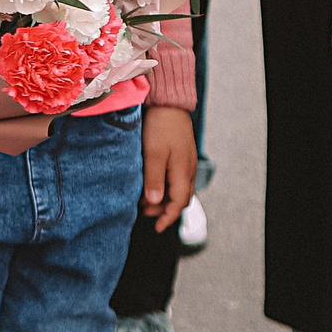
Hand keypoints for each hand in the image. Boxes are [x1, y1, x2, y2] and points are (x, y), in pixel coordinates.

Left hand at [140, 105, 198, 229]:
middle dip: (163, 209)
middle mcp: (188, 170)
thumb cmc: (160, 127)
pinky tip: (152, 182)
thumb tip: (155, 202)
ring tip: (144, 200)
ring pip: (178, 188)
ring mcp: (185, 162)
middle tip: (144, 213)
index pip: (179, 203)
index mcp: (183, 173)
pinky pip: (176, 177)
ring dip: (163, 197)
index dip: (168, 217)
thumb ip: (154, 179)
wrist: (169, 104)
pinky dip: (165, 185)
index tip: (156, 227)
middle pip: (179, 198)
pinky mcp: (181, 155)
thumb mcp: (154, 154)